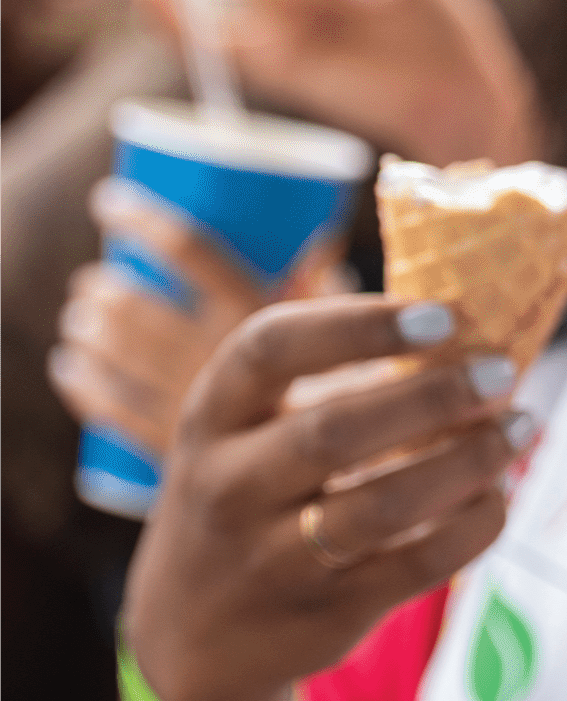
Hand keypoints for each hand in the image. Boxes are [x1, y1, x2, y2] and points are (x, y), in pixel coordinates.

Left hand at [49, 178, 341, 456]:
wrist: (334, 499)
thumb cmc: (360, 406)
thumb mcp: (355, 339)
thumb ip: (331, 294)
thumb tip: (323, 234)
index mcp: (260, 315)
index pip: (188, 250)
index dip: (141, 219)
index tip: (108, 201)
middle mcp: (213, 352)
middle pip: (134, 302)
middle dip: (102, 285)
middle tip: (98, 276)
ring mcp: (183, 400)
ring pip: (111, 350)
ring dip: (87, 325)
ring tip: (84, 313)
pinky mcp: (168, 445)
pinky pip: (105, 405)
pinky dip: (81, 381)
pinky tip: (71, 366)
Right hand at [119, 295, 531, 700]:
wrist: (191, 636)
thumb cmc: (249, 497)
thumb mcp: (248, 432)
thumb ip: (328, 384)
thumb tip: (462, 333)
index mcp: (212, 417)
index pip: (271, 349)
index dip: (360, 325)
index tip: (445, 315)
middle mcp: (229, 486)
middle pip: (335, 430)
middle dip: (433, 395)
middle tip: (503, 371)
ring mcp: (272, 558)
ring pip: (385, 504)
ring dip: (469, 460)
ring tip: (521, 426)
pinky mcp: (326, 613)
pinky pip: (418, 563)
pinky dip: (473, 525)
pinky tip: (498, 493)